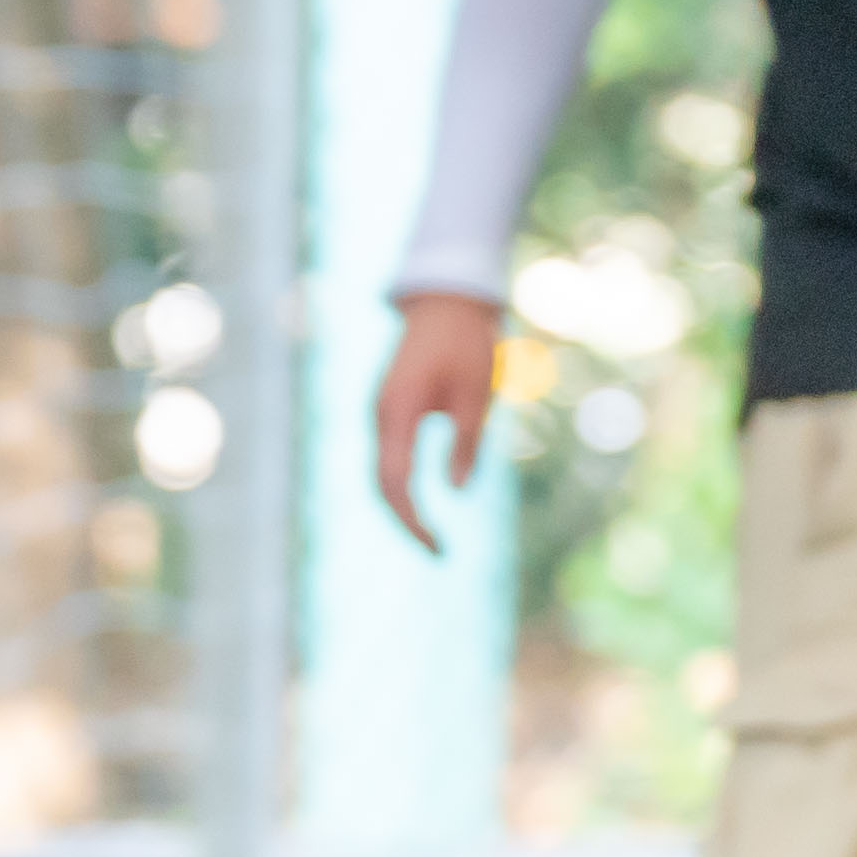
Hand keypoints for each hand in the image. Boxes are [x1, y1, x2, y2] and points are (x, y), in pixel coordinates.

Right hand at [368, 289, 505, 552]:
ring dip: (402, 507)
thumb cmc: (466, 344)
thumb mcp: (477, 394)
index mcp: (397, 412)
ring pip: (381, 473)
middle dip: (406, 522)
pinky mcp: (388, 411)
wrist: (445, 302)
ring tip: (431, 538)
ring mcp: (380, 414)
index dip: (413, 520)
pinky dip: (401, 486)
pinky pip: (388, 457)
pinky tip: (419, 506)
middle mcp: (379, 416)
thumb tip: (457, 491)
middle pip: (382, 484)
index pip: (395, 482)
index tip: (439, 548)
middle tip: (440, 554)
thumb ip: (466, 442)